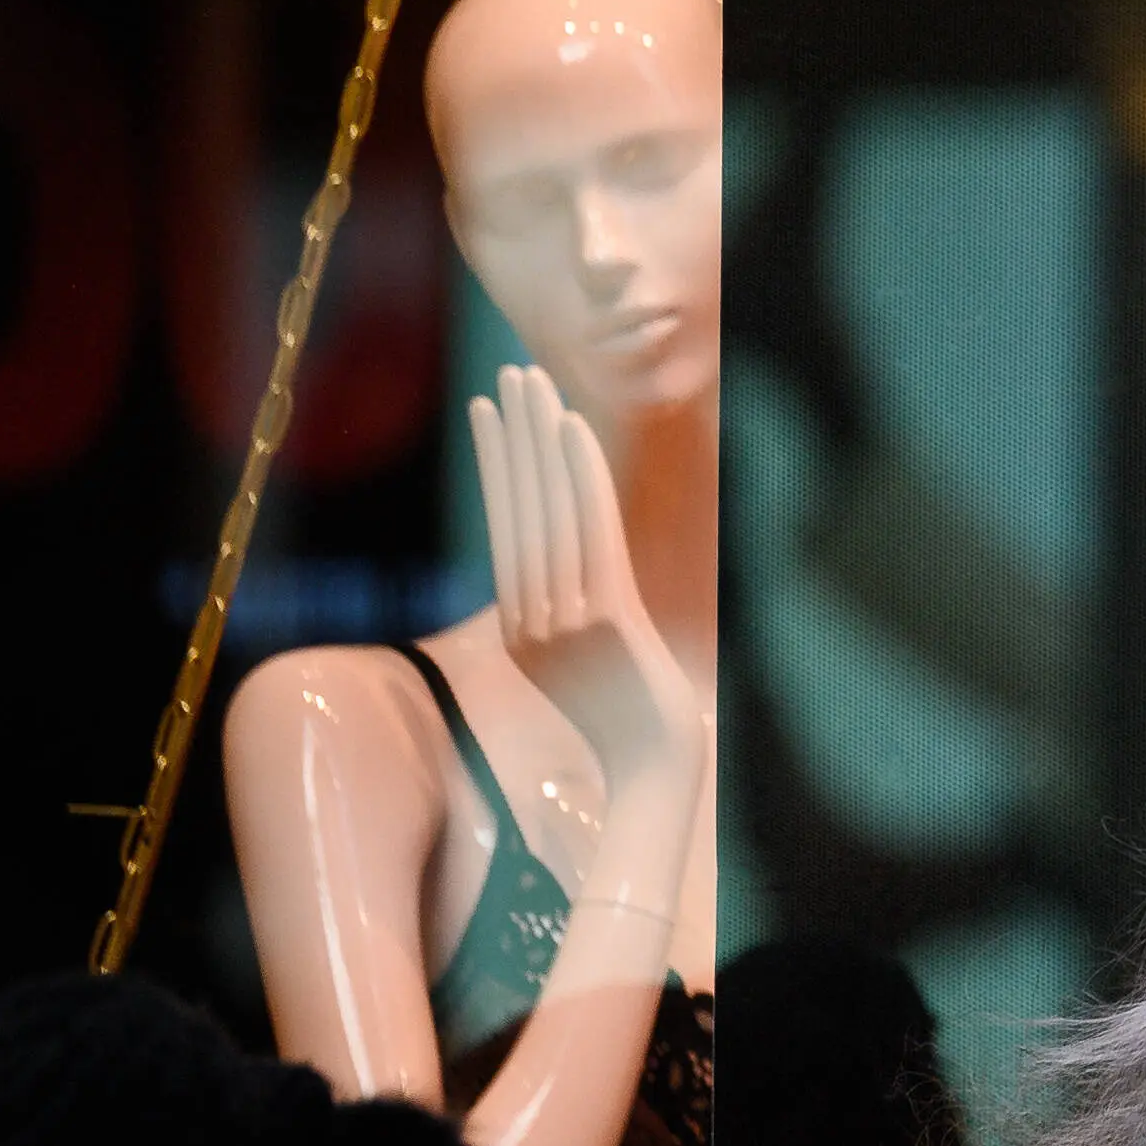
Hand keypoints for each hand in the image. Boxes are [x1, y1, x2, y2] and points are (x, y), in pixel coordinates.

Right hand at [471, 362, 697, 807]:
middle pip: (517, 509)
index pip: (505, 528)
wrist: (656, 770)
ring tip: (530, 382)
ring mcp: (562, 618)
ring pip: (547, 510)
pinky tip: (571, 427)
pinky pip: (589, 530)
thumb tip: (563, 581)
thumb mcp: (586, 667)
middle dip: (511, 438)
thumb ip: (567, 622)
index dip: (497, 466)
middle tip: (505, 375)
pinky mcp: (604, 616)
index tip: (489, 412)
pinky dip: (578, 475)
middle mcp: (531, 618)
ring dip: (538, 440)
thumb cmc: (633, 721)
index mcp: (521, 628)